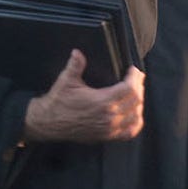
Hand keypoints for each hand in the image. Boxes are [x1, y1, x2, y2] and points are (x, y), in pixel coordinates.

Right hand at [22, 50, 145, 142]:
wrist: (48, 122)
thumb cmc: (58, 102)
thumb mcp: (66, 81)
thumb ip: (75, 65)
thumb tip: (77, 52)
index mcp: (102, 102)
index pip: (129, 89)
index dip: (135, 78)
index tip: (134, 70)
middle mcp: (109, 117)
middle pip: (135, 101)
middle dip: (139, 87)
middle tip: (137, 78)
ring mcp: (109, 129)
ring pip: (135, 116)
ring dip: (139, 103)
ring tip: (137, 93)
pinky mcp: (106, 136)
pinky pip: (129, 132)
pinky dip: (136, 123)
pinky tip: (135, 114)